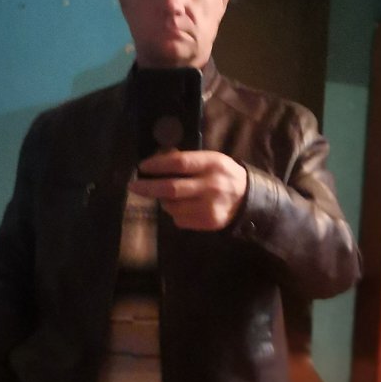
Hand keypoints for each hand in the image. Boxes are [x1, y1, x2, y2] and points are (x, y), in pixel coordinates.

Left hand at [128, 150, 246, 230]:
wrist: (247, 198)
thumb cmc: (222, 174)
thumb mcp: (210, 159)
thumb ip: (186, 159)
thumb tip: (156, 159)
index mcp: (211, 164)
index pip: (179, 163)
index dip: (157, 165)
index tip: (142, 167)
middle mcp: (211, 186)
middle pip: (171, 188)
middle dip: (148, 187)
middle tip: (133, 186)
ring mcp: (209, 206)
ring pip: (172, 206)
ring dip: (163, 200)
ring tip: (166, 194)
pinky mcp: (208, 222)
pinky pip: (179, 219)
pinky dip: (174, 212)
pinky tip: (182, 206)